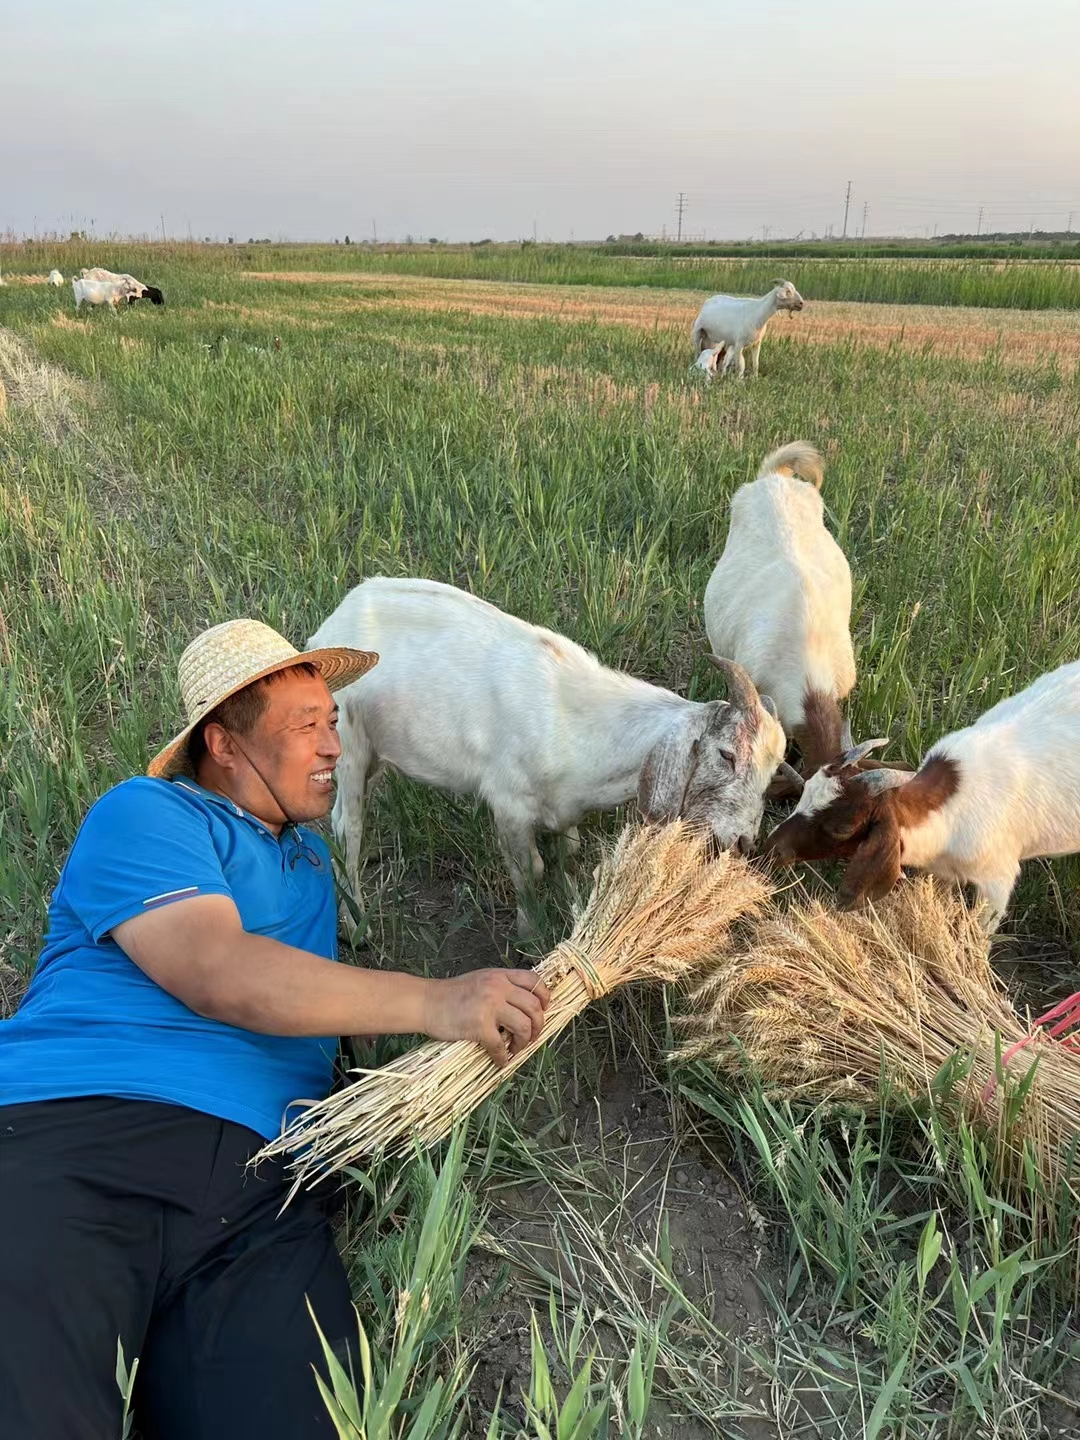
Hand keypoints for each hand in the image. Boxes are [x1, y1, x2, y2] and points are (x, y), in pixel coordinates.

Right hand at [423, 969, 549, 1066]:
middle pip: (534, 1007)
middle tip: (532, 1037)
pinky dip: (503, 1058)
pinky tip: (500, 1061)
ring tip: (516, 1049)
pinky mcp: (479, 1026)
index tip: (544, 1010)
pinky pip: (500, 1046)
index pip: (534, 981)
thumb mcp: (481, 980)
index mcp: (500, 976)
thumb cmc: (451, 994)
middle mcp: (498, 987)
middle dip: (538, 1026)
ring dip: (524, 1042)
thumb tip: (524, 1007)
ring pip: (524, 1026)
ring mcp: (489, 1006)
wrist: (426, 1002)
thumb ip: (502, 987)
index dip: (544, 997)